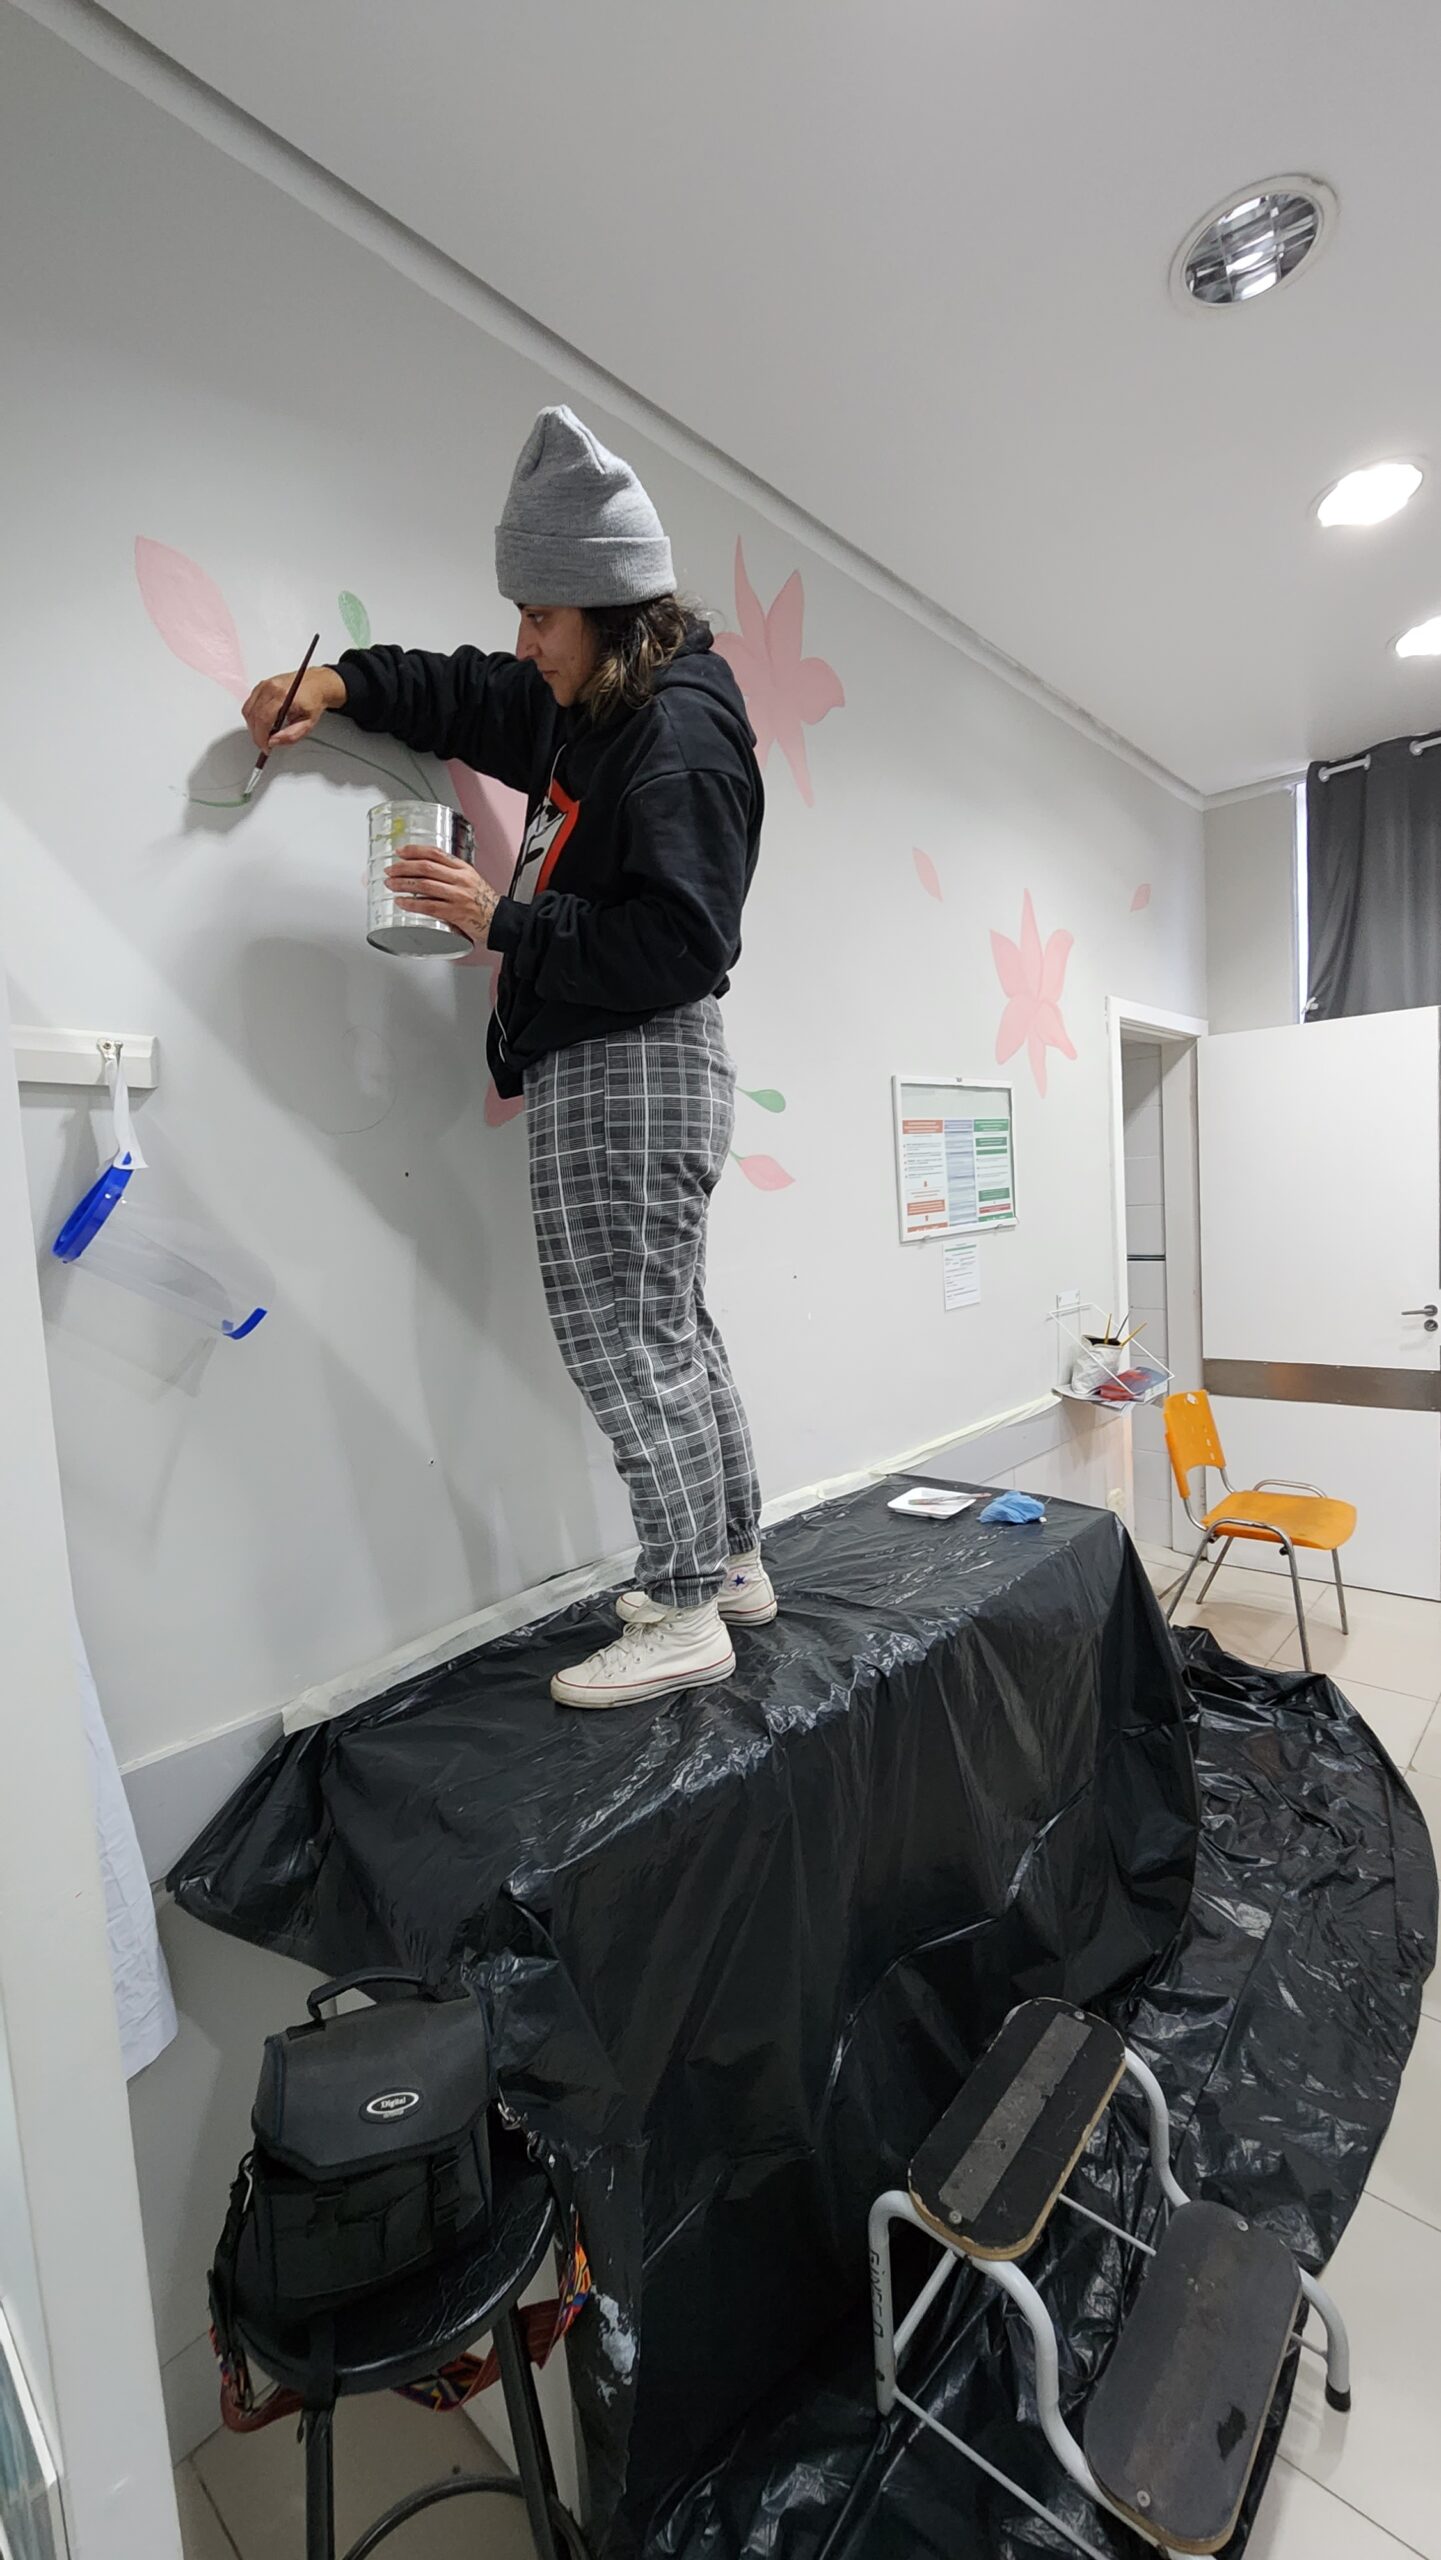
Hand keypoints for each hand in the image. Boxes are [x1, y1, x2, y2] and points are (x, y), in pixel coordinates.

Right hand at [241, 664, 347, 750]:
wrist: (316, 684)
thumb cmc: (313, 700)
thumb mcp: (308, 723)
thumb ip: (291, 735)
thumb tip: (272, 742)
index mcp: (283, 695)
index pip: (264, 719)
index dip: (261, 737)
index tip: (265, 748)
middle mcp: (271, 687)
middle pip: (253, 715)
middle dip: (257, 734)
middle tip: (265, 744)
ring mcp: (264, 685)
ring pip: (248, 710)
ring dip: (253, 726)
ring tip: (265, 734)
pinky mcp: (261, 685)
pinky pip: (249, 704)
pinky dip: (253, 716)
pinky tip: (264, 722)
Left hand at [385, 848, 499, 946]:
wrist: (501, 921)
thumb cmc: (484, 903)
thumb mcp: (470, 881)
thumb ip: (451, 875)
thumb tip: (426, 872)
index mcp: (463, 868)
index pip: (435, 852)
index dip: (414, 850)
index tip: (400, 852)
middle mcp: (460, 879)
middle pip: (426, 867)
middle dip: (403, 867)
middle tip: (390, 870)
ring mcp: (458, 896)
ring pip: (425, 885)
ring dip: (403, 883)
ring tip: (391, 884)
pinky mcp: (455, 913)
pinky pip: (429, 906)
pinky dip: (412, 903)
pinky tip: (401, 902)